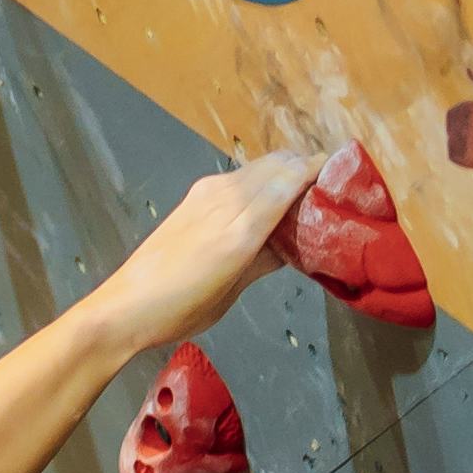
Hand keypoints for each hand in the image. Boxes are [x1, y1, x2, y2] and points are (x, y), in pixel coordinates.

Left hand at [87, 149, 318, 352]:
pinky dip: (260, 180)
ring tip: (302, 192)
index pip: (291, 178)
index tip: (345, 173)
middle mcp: (227, 199)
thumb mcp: (233, 290)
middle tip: (329, 186)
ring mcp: (208, 192)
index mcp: (242, 227)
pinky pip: (238, 177)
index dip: (320, 169)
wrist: (127, 304)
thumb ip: (266, 259)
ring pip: (258, 167)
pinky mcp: (194, 195)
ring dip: (283, 171)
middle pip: (277, 164)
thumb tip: (293, 242)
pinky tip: (266, 202)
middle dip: (305, 167)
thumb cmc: (182, 308)